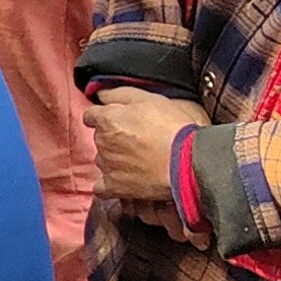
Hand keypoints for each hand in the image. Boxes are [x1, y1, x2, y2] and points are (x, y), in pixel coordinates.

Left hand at [87, 88, 201, 216]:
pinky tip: (123, 179)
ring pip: (102, 159)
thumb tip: (100, 93)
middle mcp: (102, 142)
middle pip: (99, 137)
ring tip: (138, 158)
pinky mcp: (114, 186)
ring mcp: (107, 165)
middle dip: (112, 136)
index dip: (103, 116)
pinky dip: (109, 182)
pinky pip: (101, 186)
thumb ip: (120, 94)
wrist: (188, 162)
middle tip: (137, 138)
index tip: (116, 119)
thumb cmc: (173, 127)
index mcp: (108, 119)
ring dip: (113, 158)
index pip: (91, 115)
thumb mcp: (150, 98)